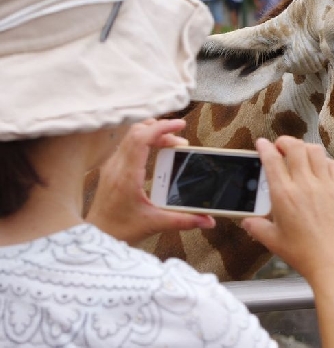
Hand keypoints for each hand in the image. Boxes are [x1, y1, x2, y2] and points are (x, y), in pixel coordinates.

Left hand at [86, 118, 214, 244]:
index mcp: (126, 176)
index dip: (162, 127)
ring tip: (172, 143)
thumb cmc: (120, 231)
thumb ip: (184, 220)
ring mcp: (112, 166)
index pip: (141, 139)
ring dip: (152, 133)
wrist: (96, 237)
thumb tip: (208, 220)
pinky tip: (157, 149)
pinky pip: (128, 144)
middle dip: (162, 129)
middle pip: (137, 132)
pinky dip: (144, 140)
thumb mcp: (155, 224)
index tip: (180, 125)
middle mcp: (116, 167)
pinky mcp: (112, 169)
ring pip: (131, 136)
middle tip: (180, 140)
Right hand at [242, 137, 333, 287]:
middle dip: (285, 141)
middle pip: (295, 147)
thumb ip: (257, 227)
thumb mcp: (273, 241)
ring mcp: (325, 185)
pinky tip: (321, 168)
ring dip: (305, 147)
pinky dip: (325, 161)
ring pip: (315, 151)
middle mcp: (305, 185)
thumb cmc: (303, 254)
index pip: (272, 159)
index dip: (265, 147)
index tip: (262, 143)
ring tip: (300, 153)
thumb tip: (247, 221)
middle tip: (281, 146)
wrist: (332, 263)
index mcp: (284, 195)